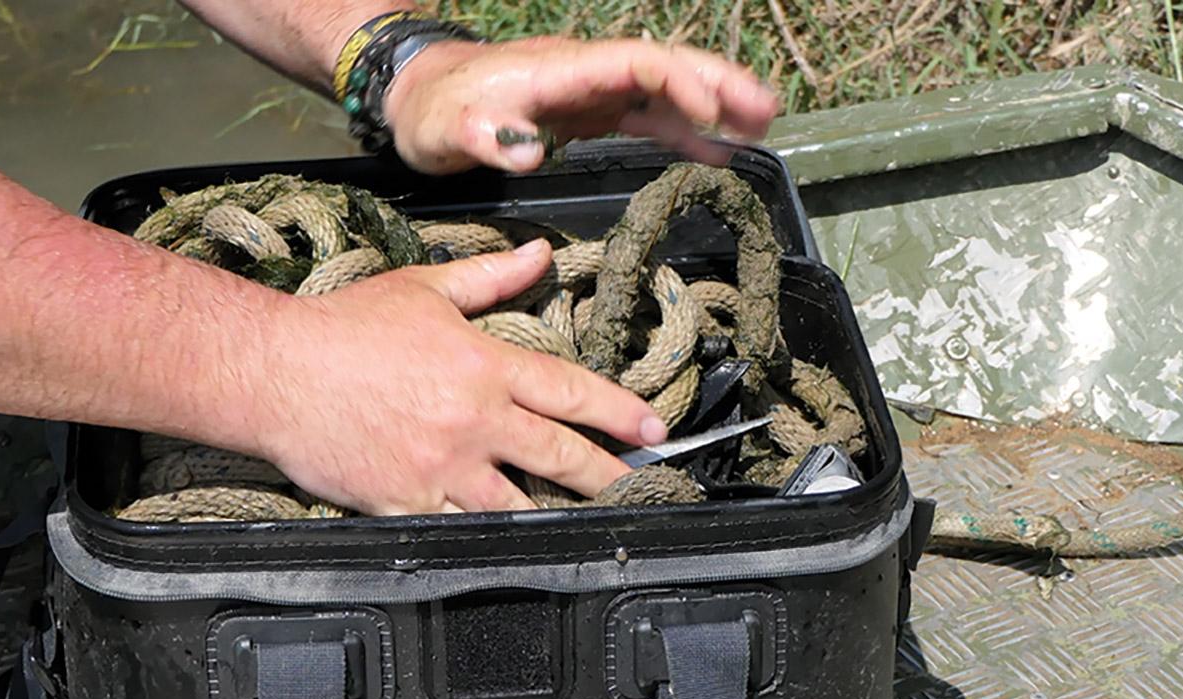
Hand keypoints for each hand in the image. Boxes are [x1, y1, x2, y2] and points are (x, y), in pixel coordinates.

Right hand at [246, 239, 666, 513]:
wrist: (273, 372)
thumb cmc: (342, 328)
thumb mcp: (423, 289)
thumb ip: (489, 278)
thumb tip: (540, 254)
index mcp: (483, 364)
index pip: (570, 390)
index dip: (618, 412)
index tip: (651, 428)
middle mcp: (471, 419)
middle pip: (559, 455)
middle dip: (607, 475)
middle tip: (638, 486)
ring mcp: (441, 467)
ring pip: (518, 504)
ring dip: (557, 514)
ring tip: (588, 524)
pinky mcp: (406, 501)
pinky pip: (461, 529)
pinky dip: (490, 537)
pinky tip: (513, 544)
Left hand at [380, 37, 780, 174]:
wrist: (417, 99)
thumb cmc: (433, 113)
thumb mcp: (447, 129)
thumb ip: (484, 135)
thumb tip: (525, 150)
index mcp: (560, 69)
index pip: (632, 64)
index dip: (676, 82)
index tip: (712, 111)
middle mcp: (584, 73)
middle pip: (663, 67)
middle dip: (715, 84)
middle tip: (764, 110)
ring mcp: (591, 91)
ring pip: (663, 90)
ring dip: (712, 104)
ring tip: (762, 126)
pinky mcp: (589, 113)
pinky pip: (646, 117)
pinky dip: (683, 131)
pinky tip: (716, 151)